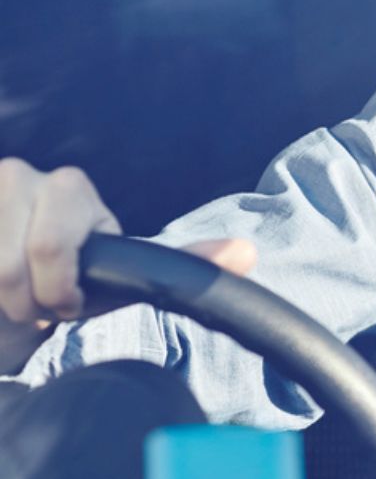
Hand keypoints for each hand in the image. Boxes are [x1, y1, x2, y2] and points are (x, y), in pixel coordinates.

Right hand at [0, 158, 254, 326]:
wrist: (14, 292)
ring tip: (15, 296)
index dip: (57, 292)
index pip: (53, 250)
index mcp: (70, 188)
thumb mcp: (122, 276)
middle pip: (13, 265)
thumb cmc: (68, 281)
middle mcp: (21, 175)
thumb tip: (247, 254)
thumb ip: (182, 265)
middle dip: (27, 299)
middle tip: (39, 303)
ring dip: (2, 299)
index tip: (66, 302)